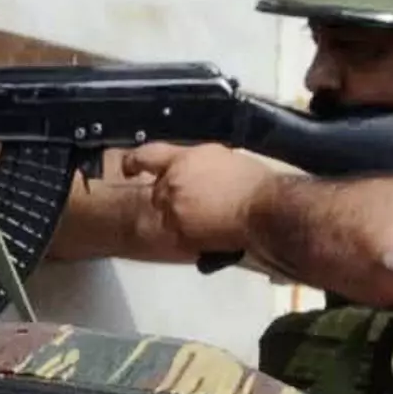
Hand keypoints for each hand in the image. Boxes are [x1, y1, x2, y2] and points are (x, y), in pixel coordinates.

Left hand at [120, 141, 281, 260]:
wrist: (263, 208)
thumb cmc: (252, 183)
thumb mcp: (221, 157)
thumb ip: (196, 162)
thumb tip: (190, 170)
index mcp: (182, 160)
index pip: (146, 156)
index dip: (134, 163)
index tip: (129, 169)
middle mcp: (172, 183)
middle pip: (158, 192)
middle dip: (172, 198)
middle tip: (197, 203)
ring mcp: (174, 211)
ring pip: (168, 216)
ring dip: (183, 218)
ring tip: (210, 219)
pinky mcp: (181, 235)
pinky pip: (178, 236)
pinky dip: (191, 236)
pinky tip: (211, 232)